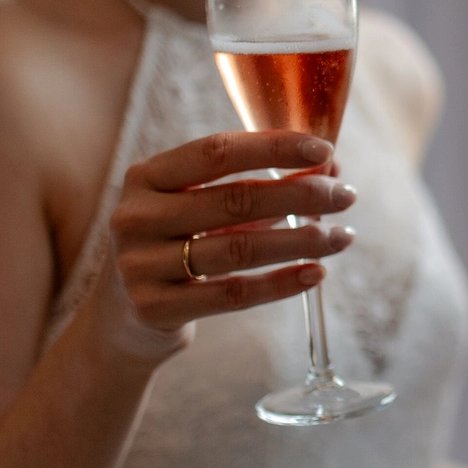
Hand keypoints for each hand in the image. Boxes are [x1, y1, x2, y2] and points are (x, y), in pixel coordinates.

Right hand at [95, 130, 357, 361]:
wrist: (122, 319)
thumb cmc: (173, 248)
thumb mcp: (194, 210)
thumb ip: (249, 187)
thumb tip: (328, 168)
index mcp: (146, 176)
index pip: (216, 151)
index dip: (274, 148)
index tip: (324, 151)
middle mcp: (136, 216)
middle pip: (234, 199)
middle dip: (300, 195)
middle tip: (346, 195)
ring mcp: (140, 264)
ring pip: (239, 249)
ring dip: (301, 240)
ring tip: (342, 237)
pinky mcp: (154, 308)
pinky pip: (232, 295)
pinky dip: (280, 284)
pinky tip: (315, 274)